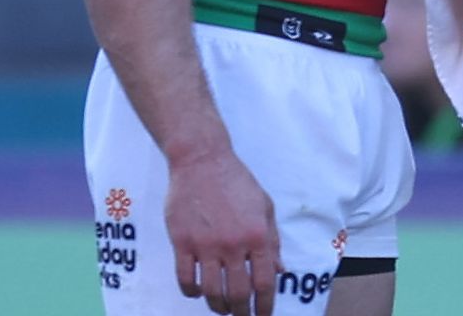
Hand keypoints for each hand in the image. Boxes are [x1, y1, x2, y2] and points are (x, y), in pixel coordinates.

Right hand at [165, 149, 277, 314]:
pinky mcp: (182, 242)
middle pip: (238, 293)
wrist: (202, 161)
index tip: (264, 315)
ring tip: (221, 309)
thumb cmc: (237, 182)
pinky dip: (191, 292)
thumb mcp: (265, 207)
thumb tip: (280, 271)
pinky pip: (185, 278)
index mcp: (258, 236)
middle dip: (241, 313)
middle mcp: (233, 244)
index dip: (265, 305)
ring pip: (211, 291)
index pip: (265, 282)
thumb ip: (273, 241)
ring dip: (217, 306)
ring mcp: (206, 245)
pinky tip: (197, 292)